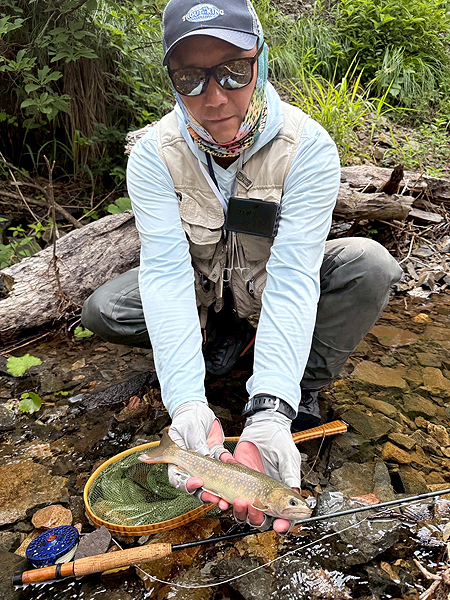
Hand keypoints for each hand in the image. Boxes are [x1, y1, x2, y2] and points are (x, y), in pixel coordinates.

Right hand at [168, 401, 231, 507]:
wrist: (197, 408)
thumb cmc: (187, 417)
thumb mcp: (190, 428)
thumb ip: (196, 442)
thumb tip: (205, 456)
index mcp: (177, 460)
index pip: (178, 479)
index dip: (187, 485)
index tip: (198, 482)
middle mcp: (190, 465)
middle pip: (195, 486)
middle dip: (205, 494)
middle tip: (216, 499)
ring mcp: (203, 462)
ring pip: (210, 481)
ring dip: (218, 490)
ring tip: (227, 498)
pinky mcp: (215, 456)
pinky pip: (223, 464)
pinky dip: (228, 464)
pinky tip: (232, 462)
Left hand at [233, 410, 301, 533]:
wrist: (261, 426)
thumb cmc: (279, 441)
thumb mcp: (288, 457)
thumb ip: (290, 475)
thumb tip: (296, 492)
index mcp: (282, 495)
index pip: (284, 518)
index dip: (282, 525)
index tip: (279, 525)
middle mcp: (265, 497)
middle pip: (261, 520)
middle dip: (257, 519)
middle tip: (254, 508)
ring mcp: (249, 491)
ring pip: (243, 513)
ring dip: (240, 512)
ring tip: (239, 501)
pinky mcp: (234, 483)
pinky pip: (227, 499)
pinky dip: (224, 502)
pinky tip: (223, 499)